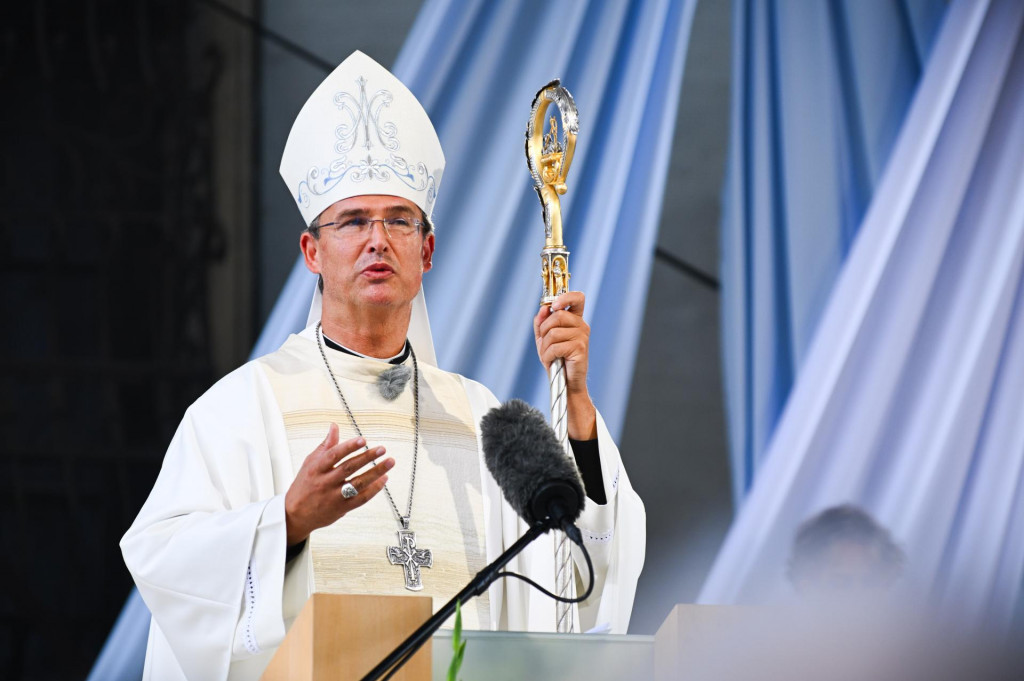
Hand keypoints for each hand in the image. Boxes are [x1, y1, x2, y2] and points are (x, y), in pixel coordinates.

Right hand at [284, 424, 393, 545]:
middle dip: (367, 457)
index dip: (348, 447)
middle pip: (349, 468)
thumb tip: (334, 426)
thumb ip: (325, 446)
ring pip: (358, 483)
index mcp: (316, 469)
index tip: (363, 440)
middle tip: (381, 449)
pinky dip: (374, 489)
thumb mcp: (310, 463)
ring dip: (376, 472)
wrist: (295, 515)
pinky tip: (383, 479)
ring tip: (389, 462)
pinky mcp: (342, 508)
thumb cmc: (303, 486)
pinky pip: (361, 498)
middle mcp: (325, 482)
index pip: (333, 455)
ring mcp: (334, 496)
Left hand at [533, 291, 596, 439]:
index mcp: (574, 320)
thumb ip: (541, 322)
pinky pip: (555, 346)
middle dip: (544, 331)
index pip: (577, 298)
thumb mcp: (544, 339)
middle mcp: (581, 325)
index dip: (565, 296)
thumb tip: (542, 309)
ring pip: (553, 332)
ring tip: (549, 356)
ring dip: (545, 347)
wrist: (565, 382)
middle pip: (557, 315)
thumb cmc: (557, 360)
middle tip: (544, 344)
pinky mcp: (580, 348)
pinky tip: (552, 361)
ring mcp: (582, 336)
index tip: (554, 305)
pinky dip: (548, 356)